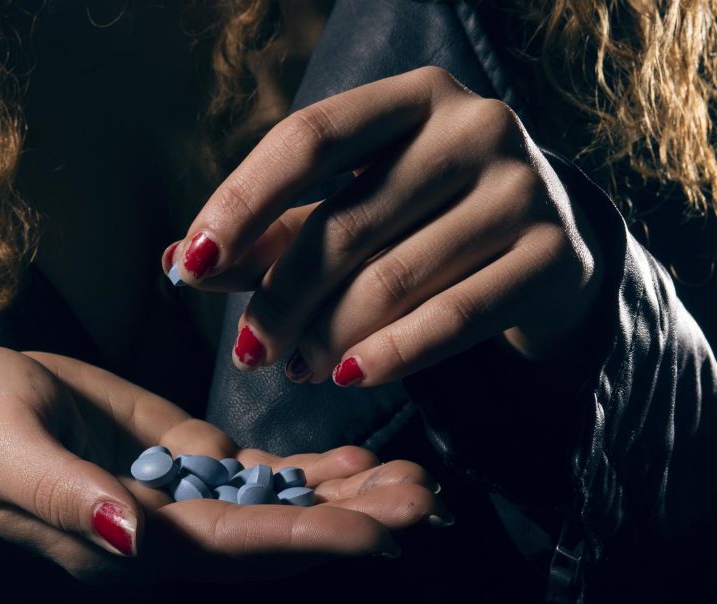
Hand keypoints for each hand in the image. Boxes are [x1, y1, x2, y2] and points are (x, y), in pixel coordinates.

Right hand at [0, 347, 445, 581]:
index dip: (301, 543)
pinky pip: (253, 477)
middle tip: (422, 501)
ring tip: (411, 480)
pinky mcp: (180, 463)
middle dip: (347, 524)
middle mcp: (163, 535)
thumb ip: (66, 499)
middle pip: (270, 540)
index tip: (373, 534)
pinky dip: (307, 474)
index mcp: (123, 543)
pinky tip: (356, 461)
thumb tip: (131, 538)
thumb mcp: (6, 455)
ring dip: (343, 499)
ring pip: (273, 510)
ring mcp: (177, 499)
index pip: (226, 550)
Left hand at [164, 66, 602, 384]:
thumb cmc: (425, 222)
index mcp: (412, 98)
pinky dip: (389, 355)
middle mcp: (474, 126)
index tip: (191, 267)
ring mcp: (523, 187)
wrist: (547, 247)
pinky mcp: (555, 255)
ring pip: (394, 279)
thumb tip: (176, 264)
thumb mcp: (348, 209)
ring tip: (294, 367)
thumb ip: (269, 234)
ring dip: (327, 335)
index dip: (240, 202)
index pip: (308, 140)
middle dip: (281, 298)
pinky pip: (453, 318)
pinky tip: (344, 377)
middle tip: (249, 350)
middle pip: (344, 222)